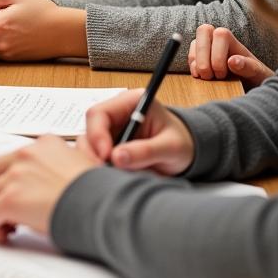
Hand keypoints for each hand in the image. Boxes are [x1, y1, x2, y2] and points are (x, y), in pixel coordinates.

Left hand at [0, 135, 100, 243]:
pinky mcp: (11, 198)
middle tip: (3, 210)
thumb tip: (72, 161)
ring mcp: (16, 175)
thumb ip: (72, 159)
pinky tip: (5, 235)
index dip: (12, 179)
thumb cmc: (101, 192)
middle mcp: (26, 155)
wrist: (104, 206)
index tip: (19, 195)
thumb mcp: (87, 164)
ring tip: (5, 226)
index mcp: (44, 145)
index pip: (14, 158)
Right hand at [79, 88, 194, 174]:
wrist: (188, 152)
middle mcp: (116, 113)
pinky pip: (96, 156)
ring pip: (89, 145)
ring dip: (98, 161)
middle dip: (95, 152)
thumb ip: (146, 151)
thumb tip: (117, 157)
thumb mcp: (171, 147)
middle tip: (105, 171)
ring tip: (117, 175)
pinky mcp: (110, 145)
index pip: (99, 113)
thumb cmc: (182, 143)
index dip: (97, 134)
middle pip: (90, 129)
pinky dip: (103, 167)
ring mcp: (111, 130)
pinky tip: (116, 175)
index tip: (106, 156)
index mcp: (131, 102)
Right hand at [187, 24, 273, 86]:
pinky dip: (193, 67)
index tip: (222, 73)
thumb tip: (233, 61)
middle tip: (209, 76)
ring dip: (197, 62)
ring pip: (194, 44)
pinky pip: (190, 56)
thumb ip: (247, 66)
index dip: (217, 55)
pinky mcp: (198, 55)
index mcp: (232, 39)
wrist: (251, 83)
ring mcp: (206, 45)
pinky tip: (200, 77)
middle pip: (203, 31)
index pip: (220, 35)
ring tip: (207, 78)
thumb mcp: (257, 73)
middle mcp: (217, 38)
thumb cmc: (255, 75)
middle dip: (203, 55)